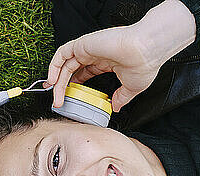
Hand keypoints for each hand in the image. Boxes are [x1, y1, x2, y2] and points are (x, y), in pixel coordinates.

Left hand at [44, 0, 195, 111]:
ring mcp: (88, 48)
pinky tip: (52, 80)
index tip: (69, 97)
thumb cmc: (144, 64)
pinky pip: (62, 53)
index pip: (83, 72)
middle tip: (58, 101)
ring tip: (54, 96)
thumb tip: (115, 108)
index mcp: (106, 61)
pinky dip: (54, 66)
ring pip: (64, 64)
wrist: (147, 50)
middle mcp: (95, 54)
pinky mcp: (83, 44)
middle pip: (71, 70)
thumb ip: (121, 98)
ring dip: (56, 80)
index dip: (74, 85)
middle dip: (61, 85)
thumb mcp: (132, 88)